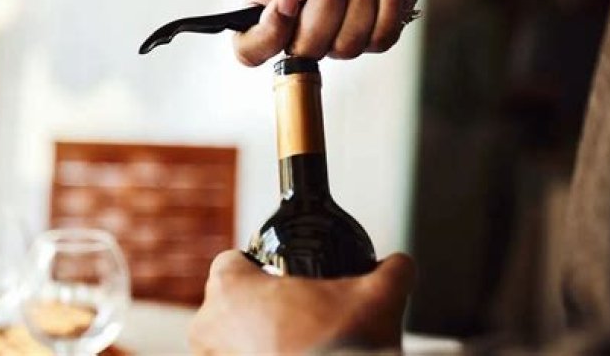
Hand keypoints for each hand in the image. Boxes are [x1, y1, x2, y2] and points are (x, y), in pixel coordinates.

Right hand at [177, 0, 421, 65]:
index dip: (268, 36)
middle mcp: (304, 25)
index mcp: (273, 3)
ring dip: (358, 3)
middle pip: (303, 52)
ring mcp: (341, 32)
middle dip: (324, 9)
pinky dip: (387, 4)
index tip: (289, 1)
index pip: (250, 50)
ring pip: (344, 49)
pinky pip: (380, 39)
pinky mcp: (376, 32)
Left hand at [189, 251, 414, 353]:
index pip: (230, 263)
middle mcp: (208, 327)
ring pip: (223, 343)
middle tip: (291, 322)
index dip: (253, 268)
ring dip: (248, 345)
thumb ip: (392, 272)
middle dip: (253, 312)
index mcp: (231, 289)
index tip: (277, 280)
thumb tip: (401, 266)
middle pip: (225, 305)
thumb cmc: (343, 350)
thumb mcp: (378, 299)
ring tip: (288, 350)